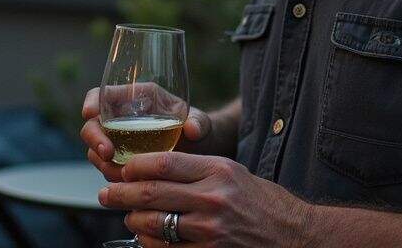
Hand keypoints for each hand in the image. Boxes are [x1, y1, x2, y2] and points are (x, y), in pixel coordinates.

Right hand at [80, 86, 213, 182]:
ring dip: (103, 162)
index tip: (90, 113)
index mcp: (138, 98)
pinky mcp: (121, 162)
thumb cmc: (197, 129)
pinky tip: (128, 184)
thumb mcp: (201, 123)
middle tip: (107, 153)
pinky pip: (108, 169)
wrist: (198, 153)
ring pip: (96, 151)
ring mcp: (119, 142)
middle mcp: (123, 119)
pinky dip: (114, 176)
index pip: (103, 94)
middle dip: (94, 139)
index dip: (92, 101)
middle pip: (93, 125)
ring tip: (122, 173)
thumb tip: (192, 129)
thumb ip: (199, 123)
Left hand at [98, 151, 308, 247]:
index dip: (135, 166)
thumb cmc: (263, 203)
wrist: (295, 237)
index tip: (123, 169)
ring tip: (129, 217)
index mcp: (218, 171)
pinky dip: (151, 244)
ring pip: (154, 225)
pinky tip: (148, 238)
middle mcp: (213, 199)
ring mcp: (210, 231)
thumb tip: (155, 170)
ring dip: (134, 221)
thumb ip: (198, 170)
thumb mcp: (234, 174)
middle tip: (106, 194)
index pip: (164, 162)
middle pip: (151, 193)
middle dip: (121, 194)